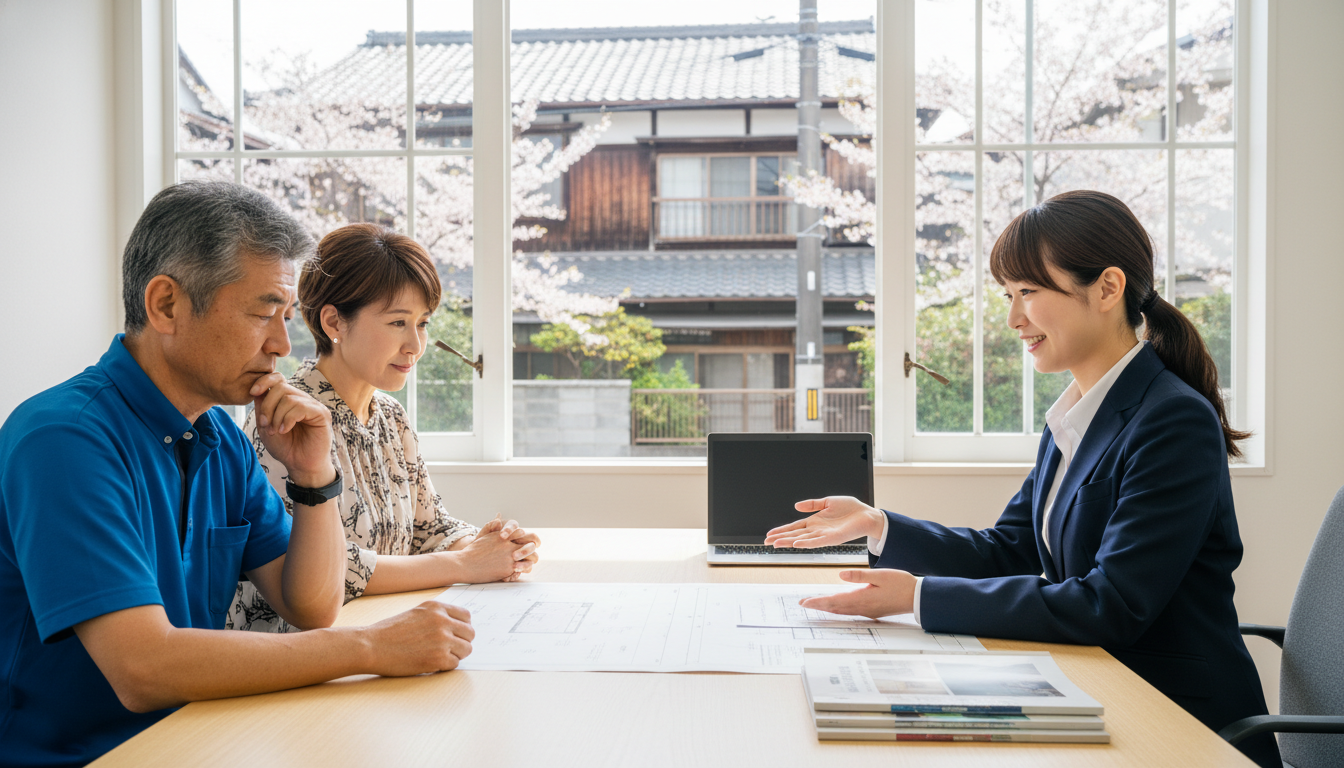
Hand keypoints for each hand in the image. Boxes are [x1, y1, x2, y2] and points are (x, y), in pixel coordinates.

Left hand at [249, 373, 334, 487]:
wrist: (300, 466)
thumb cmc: (285, 447)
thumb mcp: (266, 426)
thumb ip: (262, 407)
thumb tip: (257, 390)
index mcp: (288, 399)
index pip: (278, 378)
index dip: (264, 381)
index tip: (252, 392)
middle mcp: (301, 399)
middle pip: (280, 387)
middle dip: (268, 406)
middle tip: (266, 424)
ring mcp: (312, 405)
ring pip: (288, 398)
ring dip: (277, 416)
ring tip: (276, 431)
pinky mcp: (321, 413)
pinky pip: (300, 407)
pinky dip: (287, 420)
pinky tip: (285, 430)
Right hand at [361, 601, 473, 675]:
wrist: (371, 646)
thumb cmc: (389, 632)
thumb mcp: (416, 613)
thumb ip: (437, 616)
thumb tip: (457, 627)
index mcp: (437, 607)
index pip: (467, 616)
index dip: (462, 627)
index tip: (456, 635)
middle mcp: (442, 621)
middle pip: (470, 634)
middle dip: (462, 642)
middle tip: (448, 649)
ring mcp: (441, 639)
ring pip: (466, 649)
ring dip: (456, 655)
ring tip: (439, 656)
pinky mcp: (438, 658)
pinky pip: (455, 664)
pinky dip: (446, 666)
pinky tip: (431, 663)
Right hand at [455, 520, 534, 582]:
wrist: (464, 565)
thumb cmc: (472, 551)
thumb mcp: (483, 536)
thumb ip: (492, 526)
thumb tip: (499, 516)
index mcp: (503, 536)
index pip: (521, 533)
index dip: (525, 538)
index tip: (525, 542)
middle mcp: (509, 545)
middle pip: (531, 544)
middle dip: (532, 548)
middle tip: (532, 552)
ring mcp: (510, 557)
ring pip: (531, 558)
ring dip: (530, 561)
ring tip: (528, 563)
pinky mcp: (508, 569)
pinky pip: (522, 569)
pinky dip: (522, 570)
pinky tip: (518, 571)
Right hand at [763, 496, 883, 548]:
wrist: (867, 515)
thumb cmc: (850, 509)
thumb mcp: (828, 501)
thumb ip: (813, 504)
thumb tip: (796, 506)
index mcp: (815, 521)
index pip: (794, 527)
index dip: (782, 530)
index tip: (769, 534)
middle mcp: (817, 530)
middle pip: (795, 535)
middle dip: (780, 538)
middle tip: (767, 542)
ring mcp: (824, 535)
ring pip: (802, 540)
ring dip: (789, 542)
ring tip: (776, 544)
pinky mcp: (833, 538)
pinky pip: (817, 542)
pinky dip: (806, 543)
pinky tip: (796, 544)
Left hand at [798, 569, 917, 618]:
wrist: (917, 597)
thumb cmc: (901, 584)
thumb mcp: (880, 575)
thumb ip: (859, 576)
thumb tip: (840, 576)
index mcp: (862, 598)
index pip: (834, 601)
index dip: (817, 602)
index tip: (804, 602)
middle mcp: (862, 607)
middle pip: (835, 608)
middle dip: (818, 606)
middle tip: (804, 604)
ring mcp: (867, 611)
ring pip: (842, 611)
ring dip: (827, 608)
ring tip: (816, 605)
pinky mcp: (872, 611)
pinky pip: (850, 612)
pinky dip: (839, 609)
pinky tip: (837, 607)